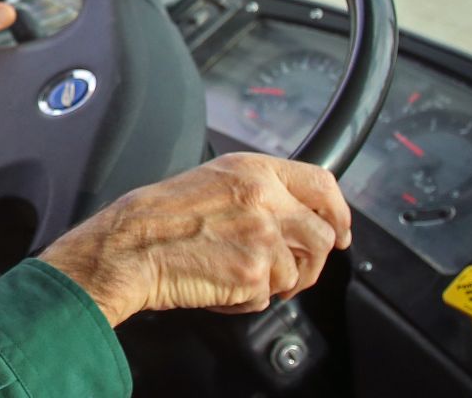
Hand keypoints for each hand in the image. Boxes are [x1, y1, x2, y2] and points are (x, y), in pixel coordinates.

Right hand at [37, 152, 352, 326]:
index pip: (322, 185)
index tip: (341, 229)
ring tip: (240, 275)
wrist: (130, 246)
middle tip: (286, 270)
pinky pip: (270, 296)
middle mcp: (264, 198)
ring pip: (302, 271)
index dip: (339, 212)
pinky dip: (248, 299)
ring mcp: (263, 236)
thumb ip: (258, 191)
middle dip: (310, 260)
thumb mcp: (213, 182)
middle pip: (323, 235)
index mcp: (253, 170)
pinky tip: (220, 284)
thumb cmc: (159, 217)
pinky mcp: (255, 273)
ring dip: (279, 282)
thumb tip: (294, 215)